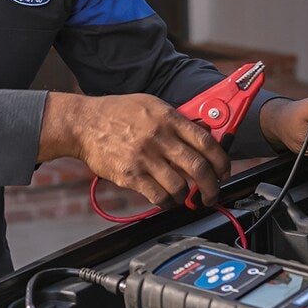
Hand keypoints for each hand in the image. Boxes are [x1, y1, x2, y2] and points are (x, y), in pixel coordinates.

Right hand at [39, 92, 230, 206]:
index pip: (206, 141)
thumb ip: (176, 120)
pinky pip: (158, 196)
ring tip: (185, 197)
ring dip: (187, 196)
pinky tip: (166, 201)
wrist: (83, 123)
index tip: (224, 171)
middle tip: (212, 194)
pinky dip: (167, 203)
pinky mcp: (130, 174)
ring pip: (180, 186)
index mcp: (168, 117)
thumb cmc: (116, 113)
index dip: (222, 160)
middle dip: (212, 186)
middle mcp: (159, 137)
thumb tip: (203, 133)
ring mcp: (144, 157)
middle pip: (199, 167)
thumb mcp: (150, 105)